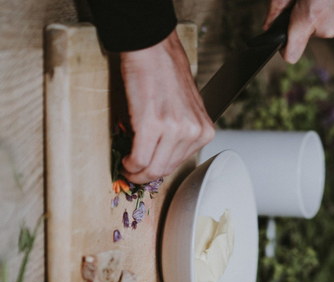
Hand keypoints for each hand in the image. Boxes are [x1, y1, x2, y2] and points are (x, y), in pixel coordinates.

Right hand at [119, 29, 214, 183]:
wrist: (152, 50)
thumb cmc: (166, 75)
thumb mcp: (186, 110)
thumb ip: (180, 134)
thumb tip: (161, 157)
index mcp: (204, 130)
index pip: (180, 163)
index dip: (160, 169)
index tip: (147, 171)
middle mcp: (194, 132)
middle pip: (166, 169)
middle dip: (146, 176)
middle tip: (132, 173)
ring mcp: (175, 130)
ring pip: (153, 168)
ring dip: (136, 172)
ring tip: (127, 166)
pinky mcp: (153, 125)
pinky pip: (139, 158)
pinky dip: (130, 164)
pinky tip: (125, 160)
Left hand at [264, 0, 333, 62]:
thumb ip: (278, 4)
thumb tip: (268, 23)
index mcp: (311, 17)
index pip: (290, 54)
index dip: (282, 47)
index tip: (280, 35)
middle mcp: (327, 28)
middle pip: (303, 34)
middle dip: (299, 17)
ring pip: (318, 27)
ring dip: (315, 12)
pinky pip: (331, 21)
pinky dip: (328, 10)